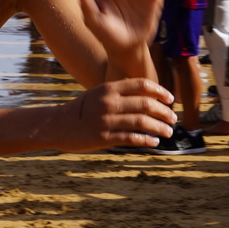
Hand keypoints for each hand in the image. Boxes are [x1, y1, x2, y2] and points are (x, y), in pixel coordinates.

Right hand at [52, 78, 175, 150]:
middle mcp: (108, 102)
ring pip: (142, 122)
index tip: (170, 99)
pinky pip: (132, 138)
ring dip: (160, 127)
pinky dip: (147, 140)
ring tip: (167, 132)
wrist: (56, 125)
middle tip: (172, 118)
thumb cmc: (81, 110)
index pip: (141, 85)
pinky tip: (154, 141)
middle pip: (146, 104)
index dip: (160, 91)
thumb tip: (146, 96)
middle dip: (164, 112)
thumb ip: (118, 93)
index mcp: (108, 88)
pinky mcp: (103, 137)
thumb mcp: (97, 94)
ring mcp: (106, 120)